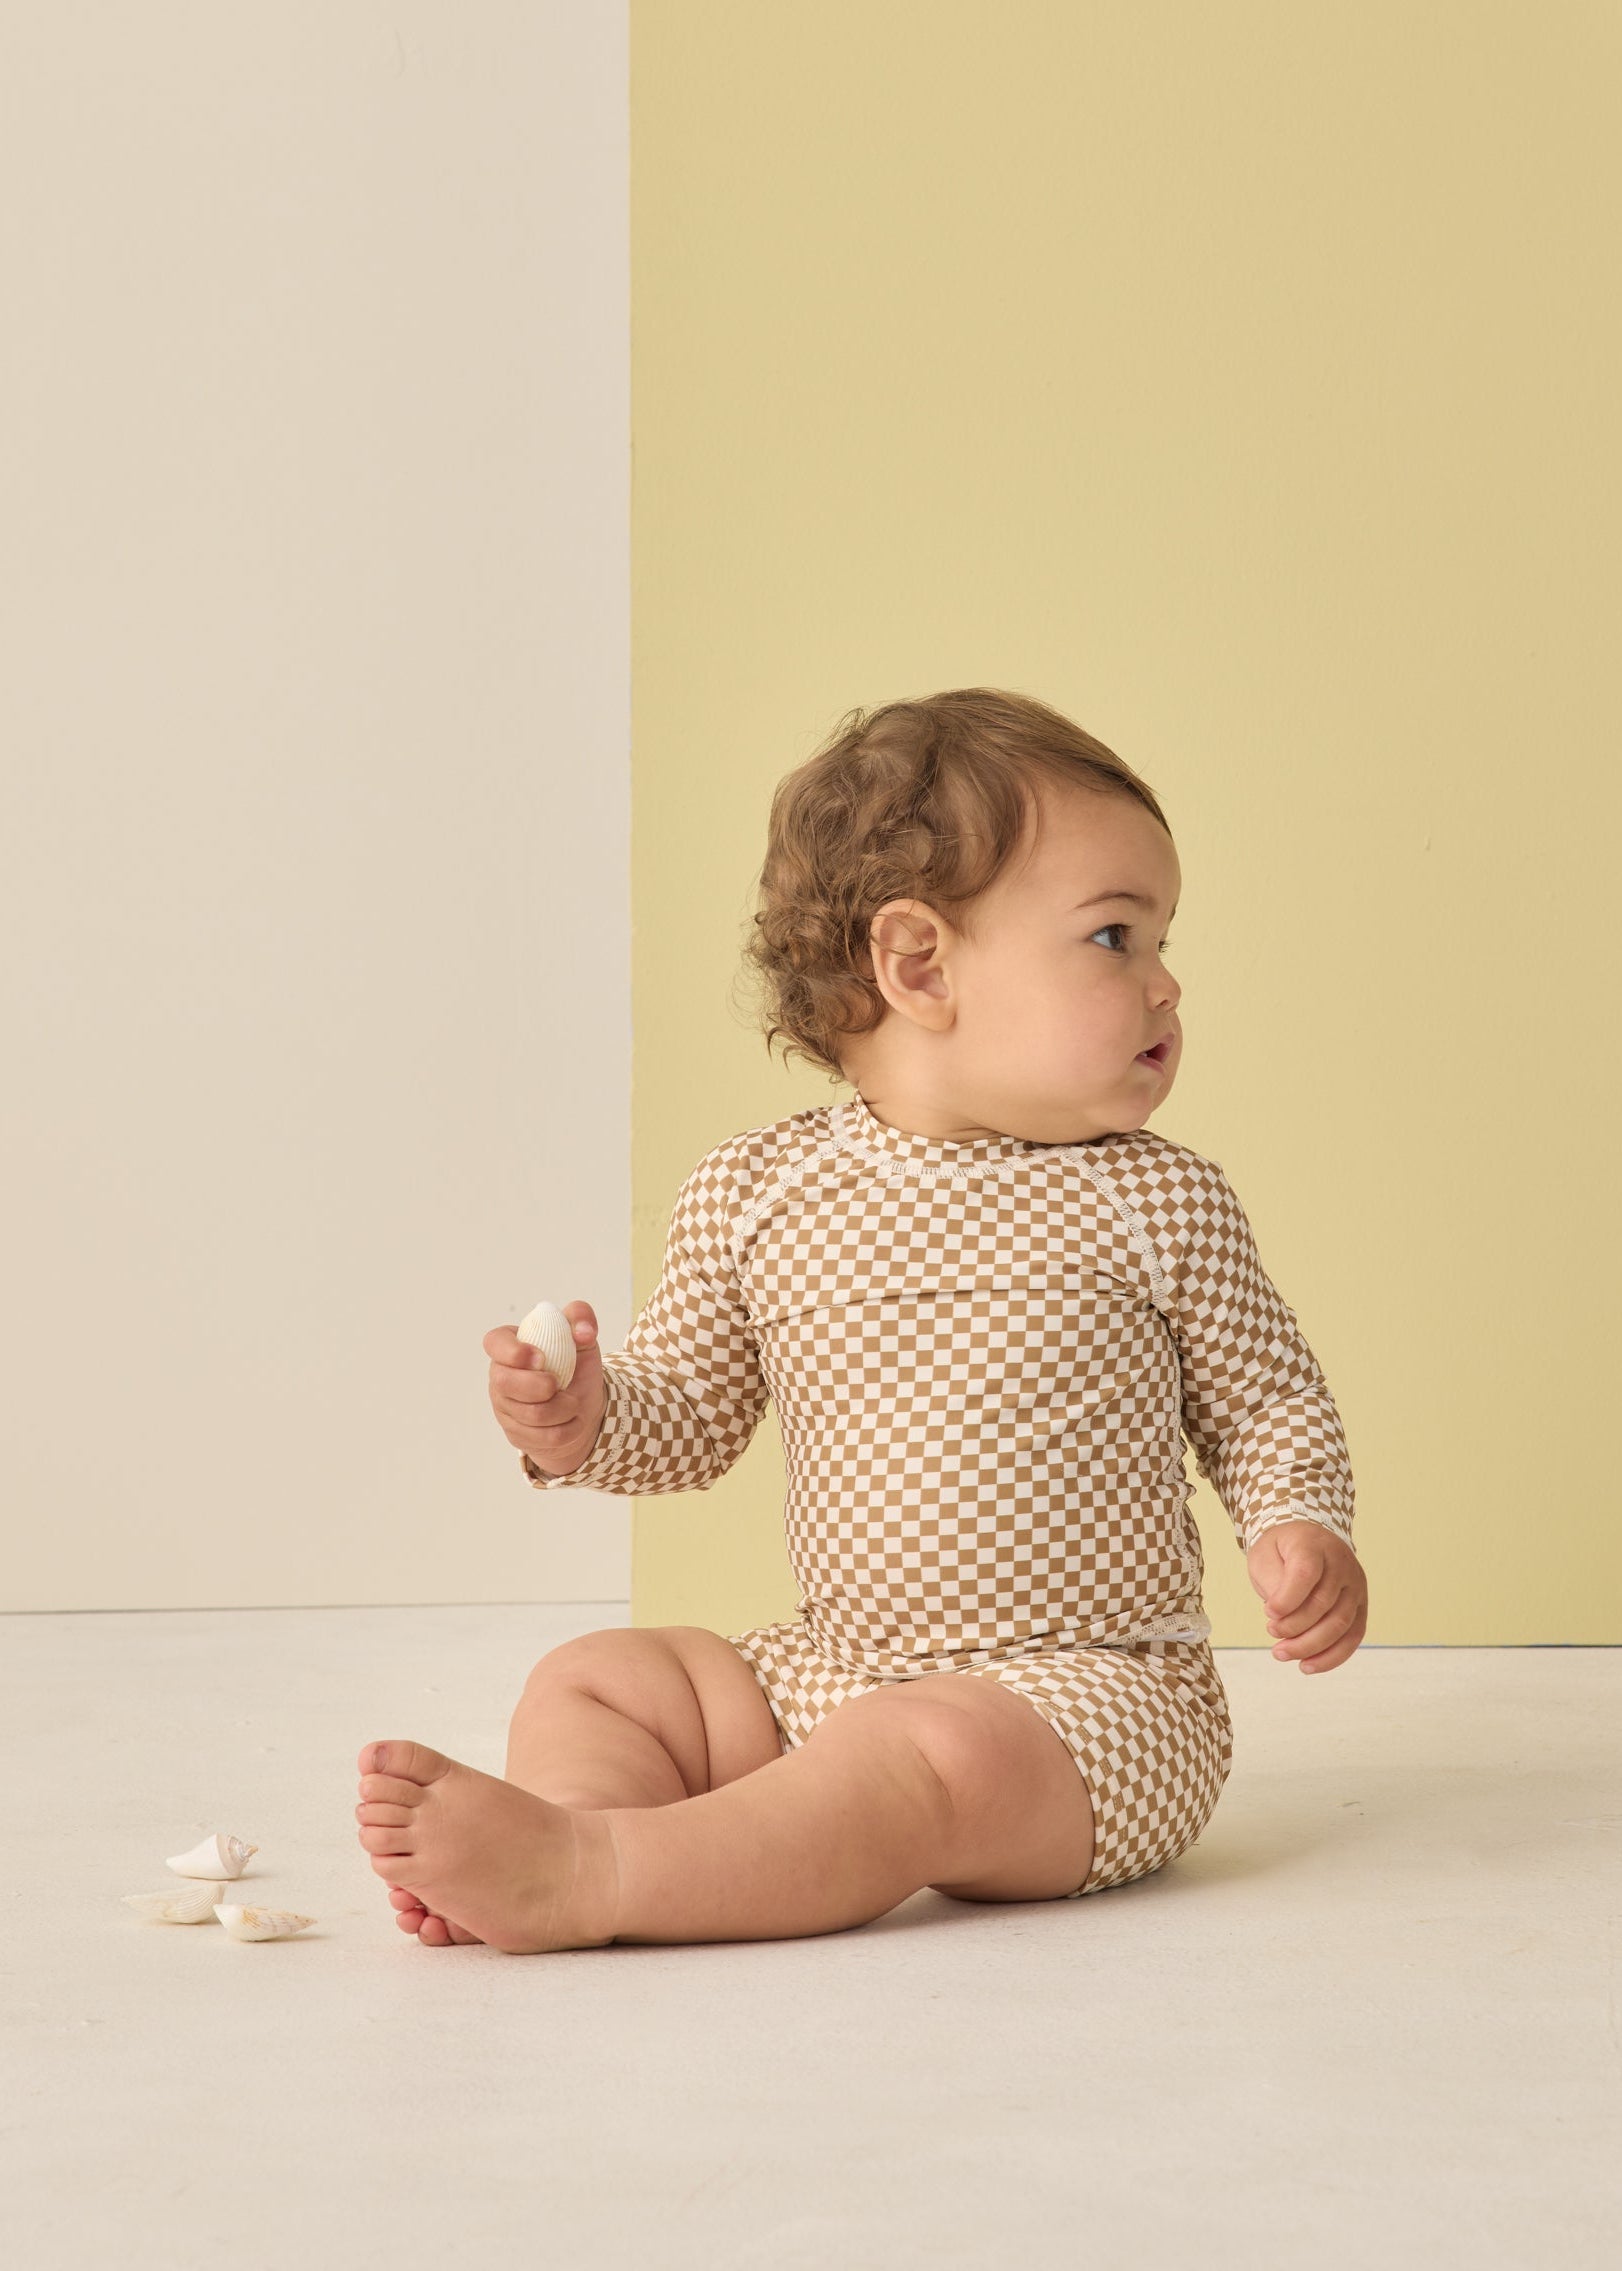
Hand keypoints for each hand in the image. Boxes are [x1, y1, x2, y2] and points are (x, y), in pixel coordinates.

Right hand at [483, 1302, 606, 1476]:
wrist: (584, 1407)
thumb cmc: (576, 1367)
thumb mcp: (583, 1338)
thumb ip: (581, 1318)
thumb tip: (584, 1332)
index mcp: (511, 1345)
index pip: (494, 1342)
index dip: (512, 1351)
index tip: (540, 1358)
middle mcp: (500, 1376)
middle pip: (504, 1383)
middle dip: (539, 1386)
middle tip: (559, 1384)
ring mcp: (505, 1407)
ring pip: (528, 1414)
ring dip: (562, 1409)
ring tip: (573, 1402)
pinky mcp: (516, 1434)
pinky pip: (541, 1437)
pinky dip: (567, 1429)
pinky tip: (572, 1421)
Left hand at [1245, 1520, 1366, 1674]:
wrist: (1306, 1541)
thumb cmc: (1282, 1552)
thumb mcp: (1265, 1556)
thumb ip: (1273, 1582)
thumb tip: (1281, 1616)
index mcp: (1313, 1545)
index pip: (1306, 1574)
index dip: (1287, 1599)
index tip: (1267, 1612)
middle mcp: (1341, 1563)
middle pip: (1323, 1603)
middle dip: (1293, 1627)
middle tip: (1271, 1633)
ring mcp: (1355, 1585)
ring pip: (1340, 1625)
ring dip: (1309, 1646)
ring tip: (1282, 1653)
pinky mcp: (1361, 1606)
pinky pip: (1352, 1637)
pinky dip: (1331, 1657)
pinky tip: (1308, 1666)